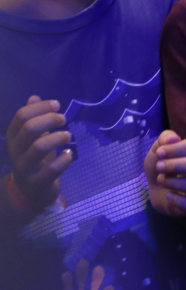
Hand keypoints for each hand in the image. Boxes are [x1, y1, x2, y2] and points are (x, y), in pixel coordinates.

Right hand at [6, 95, 72, 211]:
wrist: (30, 193)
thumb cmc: (35, 160)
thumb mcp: (32, 139)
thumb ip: (32, 119)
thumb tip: (34, 97)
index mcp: (13, 137)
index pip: (21, 116)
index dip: (40, 107)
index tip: (57, 104)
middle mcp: (15, 151)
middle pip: (28, 129)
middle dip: (49, 120)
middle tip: (63, 119)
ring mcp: (24, 168)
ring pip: (38, 148)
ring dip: (57, 138)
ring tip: (68, 135)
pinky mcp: (37, 183)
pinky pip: (50, 170)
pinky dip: (63, 160)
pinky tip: (69, 154)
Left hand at [143, 130, 185, 217]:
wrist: (155, 189)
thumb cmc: (160, 166)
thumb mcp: (158, 150)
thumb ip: (164, 138)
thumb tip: (174, 138)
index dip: (176, 149)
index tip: (159, 153)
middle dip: (176, 165)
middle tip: (159, 167)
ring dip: (175, 182)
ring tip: (161, 180)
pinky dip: (179, 201)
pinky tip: (169, 196)